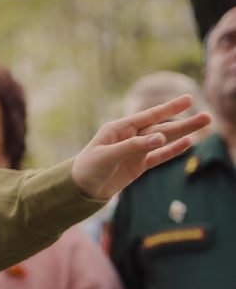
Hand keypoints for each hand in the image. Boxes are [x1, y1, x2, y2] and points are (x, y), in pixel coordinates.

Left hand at [70, 95, 211, 199]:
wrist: (80, 189)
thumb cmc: (88, 168)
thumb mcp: (108, 156)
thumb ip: (133, 146)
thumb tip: (160, 137)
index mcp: (119, 129)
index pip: (148, 116)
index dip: (169, 108)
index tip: (188, 100)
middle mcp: (129, 137)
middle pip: (161, 128)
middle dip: (184, 122)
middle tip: (207, 116)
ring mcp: (136, 151)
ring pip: (164, 140)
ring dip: (183, 133)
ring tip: (204, 125)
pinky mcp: (138, 165)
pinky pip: (159, 156)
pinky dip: (173, 150)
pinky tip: (188, 143)